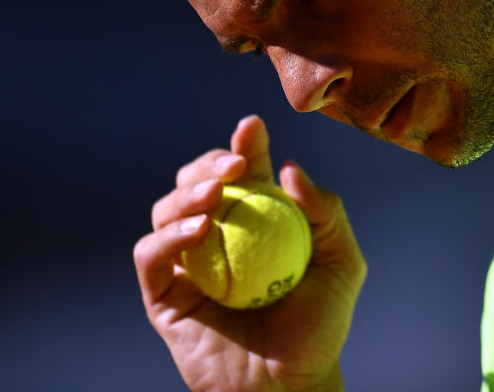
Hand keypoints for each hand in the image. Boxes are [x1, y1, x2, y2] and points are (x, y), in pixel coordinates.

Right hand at [134, 116, 365, 390]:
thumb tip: (290, 169)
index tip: (252, 127)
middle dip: (209, 163)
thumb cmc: (320, 327)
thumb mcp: (343, 263)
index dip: (244, 145)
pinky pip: (151, 255)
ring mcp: (187, 264)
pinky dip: (168, 235)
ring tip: (217, 194)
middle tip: (234, 166)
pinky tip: (200, 228)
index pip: (244, 171)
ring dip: (187, 192)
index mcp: (257, 220)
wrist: (291, 385)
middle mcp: (217, 235)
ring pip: (167, 209)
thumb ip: (327, 212)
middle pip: (197, 182)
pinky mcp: (163, 294)